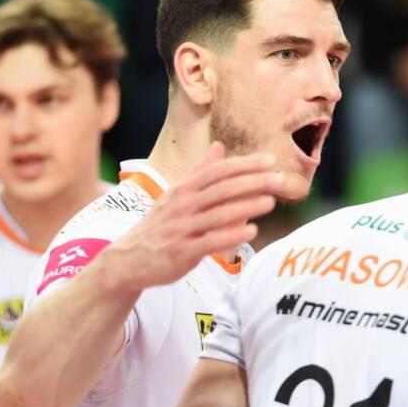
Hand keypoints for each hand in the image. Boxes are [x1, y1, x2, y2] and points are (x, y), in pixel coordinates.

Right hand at [98, 145, 279, 297]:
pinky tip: (252, 231)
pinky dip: (231, 235)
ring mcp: (182, 228)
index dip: (244, 165)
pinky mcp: (182, 251)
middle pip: (222, 189)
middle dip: (252, 182)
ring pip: (218, 214)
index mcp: (183, 189)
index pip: (217, 171)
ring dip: (246, 206)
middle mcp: (182, 205)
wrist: (127, 260)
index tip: (270, 160)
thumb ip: (200, 172)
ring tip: (271, 201)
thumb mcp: (176, 195)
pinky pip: (210, 241)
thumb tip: (219, 146)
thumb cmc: (160, 226)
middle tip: (280, 178)